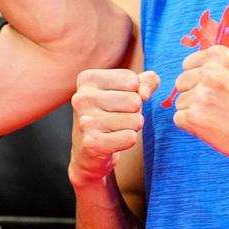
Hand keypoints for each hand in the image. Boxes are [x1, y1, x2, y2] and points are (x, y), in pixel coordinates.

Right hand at [69, 68, 159, 186]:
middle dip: (134, 112)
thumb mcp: (128, 90)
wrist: (90, 149)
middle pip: (135, 101)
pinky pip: (130, 138)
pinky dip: (128, 141)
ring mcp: (85, 121)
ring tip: (114, 130)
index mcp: (88, 79)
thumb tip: (144, 93)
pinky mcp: (92, 143)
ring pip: (136, 120)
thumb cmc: (111, 114)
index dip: (134, 94)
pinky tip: (113, 141)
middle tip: (117, 118)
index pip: (133, 81)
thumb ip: (147, 81)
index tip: (117, 102)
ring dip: (131, 127)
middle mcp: (82, 97)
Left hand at [171, 44, 228, 165]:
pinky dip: (191, 126)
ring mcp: (201, 95)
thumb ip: (221, 65)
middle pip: (181, 82)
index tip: (213, 90)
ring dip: (193, 111)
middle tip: (216, 106)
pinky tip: (211, 127)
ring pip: (180, 102)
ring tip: (217, 117)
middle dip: (193, 95)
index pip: (188, 65)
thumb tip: (197, 62)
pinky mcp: (194, 117)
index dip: (198, 80)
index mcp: (220, 56)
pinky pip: (178, 118)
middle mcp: (209, 72)